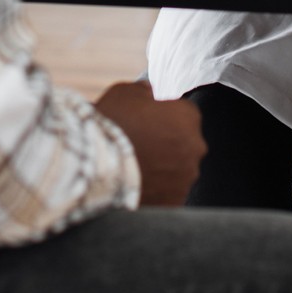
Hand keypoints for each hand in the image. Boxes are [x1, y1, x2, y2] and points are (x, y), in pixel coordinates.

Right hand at [93, 81, 204, 206]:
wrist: (96, 164)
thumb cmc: (112, 124)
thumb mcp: (125, 92)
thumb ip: (143, 91)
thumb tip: (148, 92)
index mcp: (188, 117)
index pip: (183, 113)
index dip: (163, 116)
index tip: (147, 122)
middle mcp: (195, 147)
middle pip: (184, 143)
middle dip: (166, 143)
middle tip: (140, 145)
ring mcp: (186, 178)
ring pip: (177, 170)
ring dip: (162, 168)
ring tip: (134, 168)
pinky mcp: (174, 201)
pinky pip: (168, 193)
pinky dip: (156, 191)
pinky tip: (136, 185)